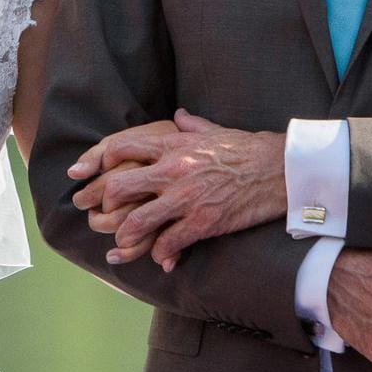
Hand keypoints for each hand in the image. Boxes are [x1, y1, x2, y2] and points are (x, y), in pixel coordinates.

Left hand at [70, 110, 286, 269]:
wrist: (281, 170)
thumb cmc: (248, 148)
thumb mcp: (215, 130)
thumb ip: (190, 124)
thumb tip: (177, 114)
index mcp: (173, 145)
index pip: (120, 148)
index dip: (98, 162)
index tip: (90, 175)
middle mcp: (173, 170)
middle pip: (118, 187)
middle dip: (105, 204)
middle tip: (103, 214)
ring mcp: (186, 198)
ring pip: (137, 221)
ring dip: (127, 235)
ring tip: (124, 242)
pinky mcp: (203, 222)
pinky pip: (169, 242)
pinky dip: (161, 253)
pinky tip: (161, 257)